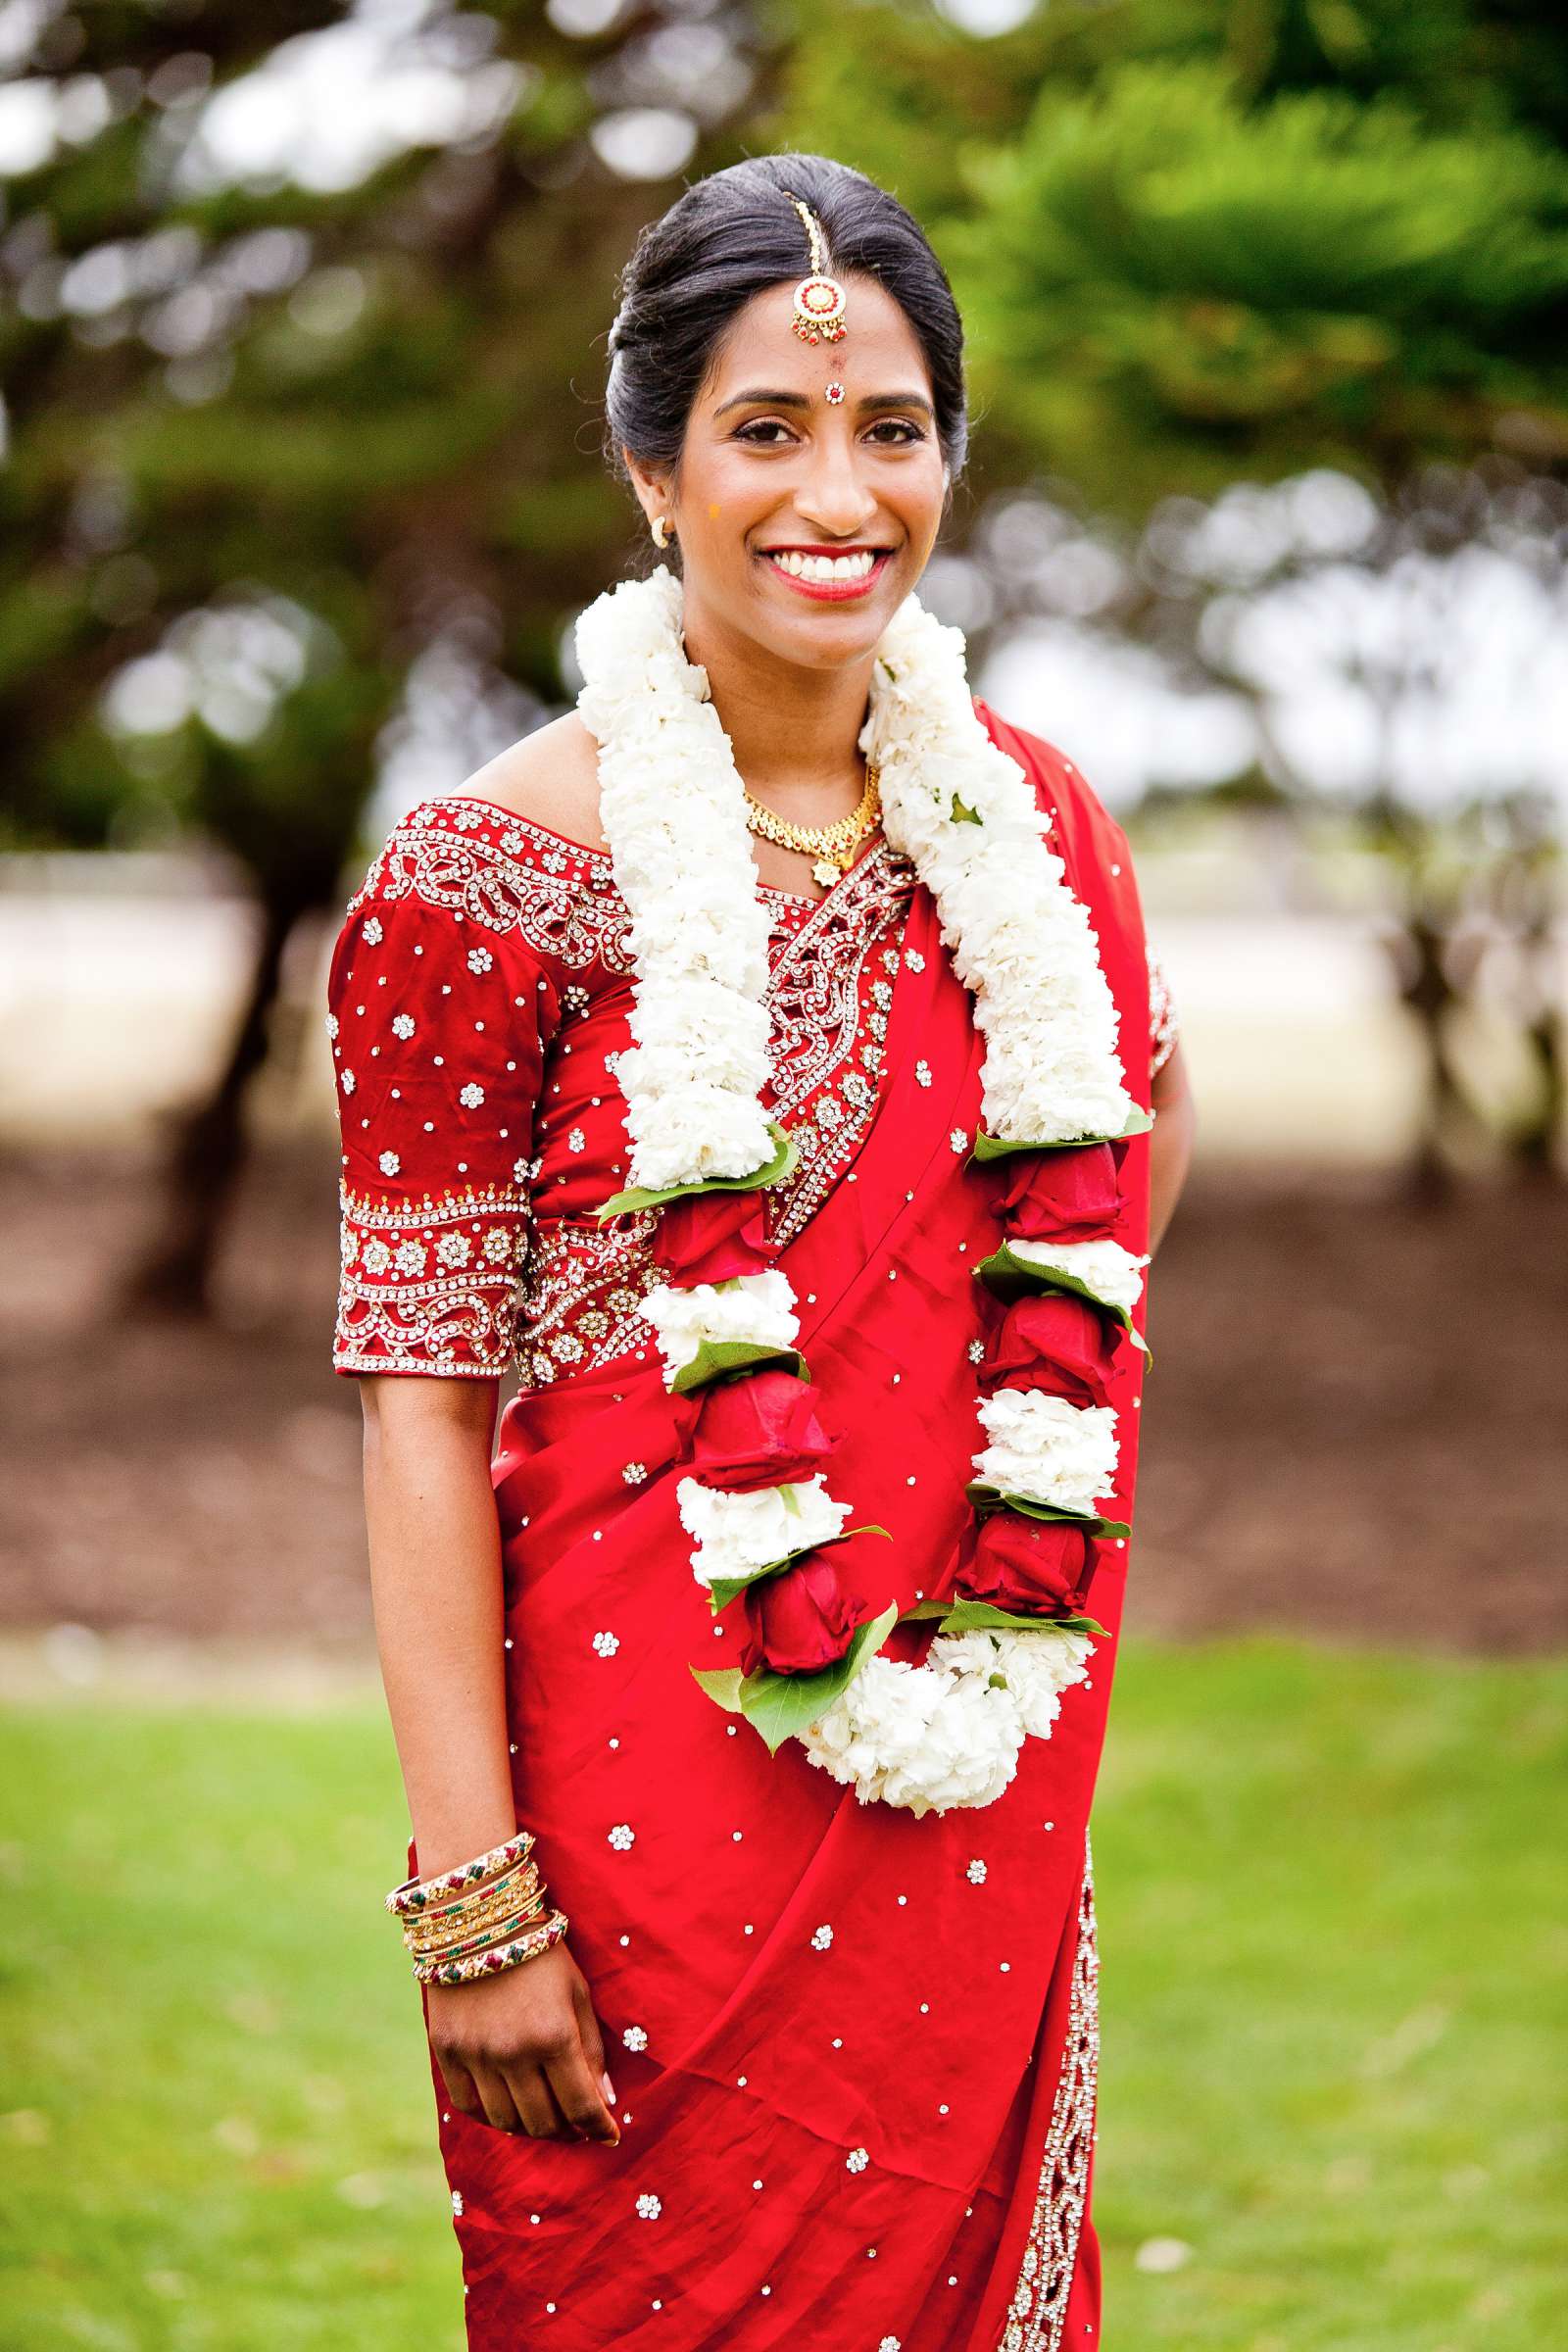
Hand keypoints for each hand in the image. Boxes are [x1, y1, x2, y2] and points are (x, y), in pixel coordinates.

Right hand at [428, 1940, 620, 2144]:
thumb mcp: (577, 1992)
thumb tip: (606, 2101)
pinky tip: (507, 2104)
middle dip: (567, 2129)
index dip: (599, 2128)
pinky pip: (469, 2106)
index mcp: (554, 2035)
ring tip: (544, 2111)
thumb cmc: (540, 1952)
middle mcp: (513, 2052)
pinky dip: (491, 2115)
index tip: (609, 2136)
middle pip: (544, 2122)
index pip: (581, 2106)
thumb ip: (592, 2048)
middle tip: (576, 2121)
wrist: (479, 1917)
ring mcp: (476, 2054)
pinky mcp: (447, 2051)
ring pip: (506, 2122)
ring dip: (530, 2125)